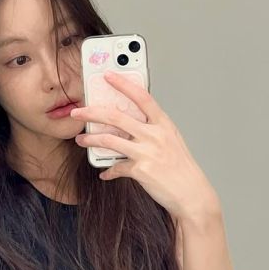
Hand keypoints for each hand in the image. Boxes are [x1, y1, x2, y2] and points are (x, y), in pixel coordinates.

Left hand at [70, 70, 220, 221]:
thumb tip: (127, 125)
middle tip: (77, 112)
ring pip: (109, 140)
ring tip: (81, 140)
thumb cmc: (181, 168)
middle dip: (91, 112)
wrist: (191, 194)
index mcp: (163, 124)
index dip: (123, 84)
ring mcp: (147, 152)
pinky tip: (104, 173)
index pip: (142, 97)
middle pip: (116, 116)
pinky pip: (115, 167)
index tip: (108, 75)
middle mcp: (155, 135)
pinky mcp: (140, 170)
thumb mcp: (171, 140)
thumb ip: (152, 129)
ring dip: (90, 139)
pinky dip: (108, 171)